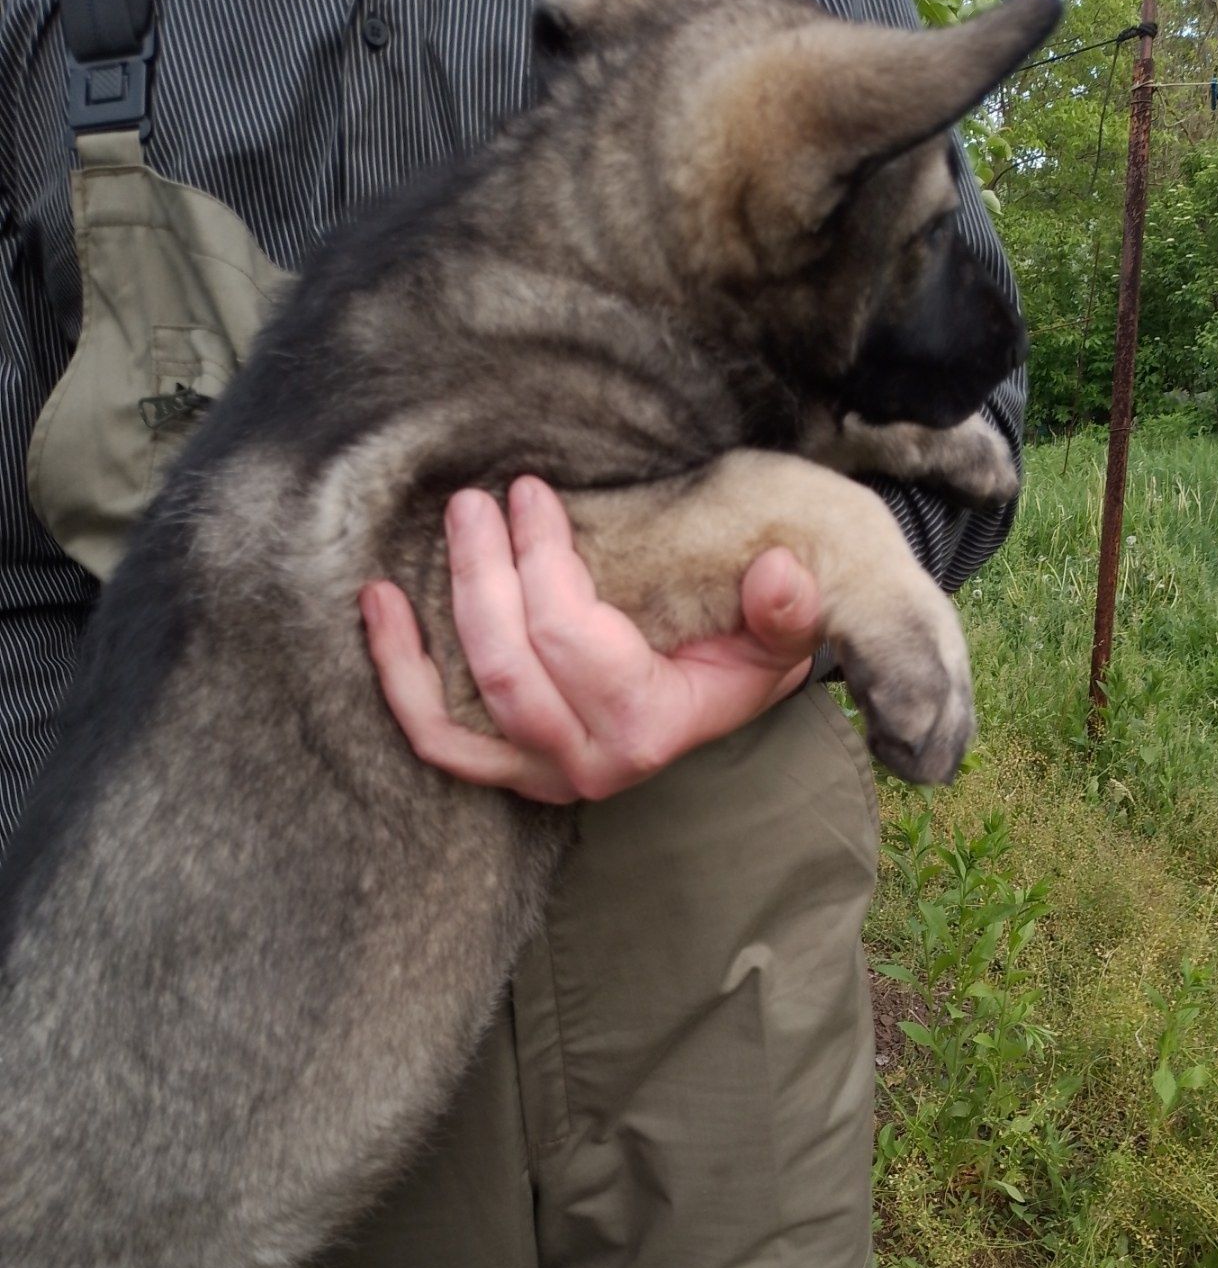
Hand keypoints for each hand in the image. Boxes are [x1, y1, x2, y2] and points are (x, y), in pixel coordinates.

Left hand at [360, 476, 821, 802]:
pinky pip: (436, 736)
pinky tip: (380, 605)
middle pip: (506, 666)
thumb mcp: (783, 637)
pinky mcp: (506, 769)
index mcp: (648, 728)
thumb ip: (788, 612)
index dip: (540, 562)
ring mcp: (539, 774)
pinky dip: (398, 676)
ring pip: (459, 704)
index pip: (570, 640)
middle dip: (482, 573)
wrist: (724, 703)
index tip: (531, 494)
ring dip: (436, 613)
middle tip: (476, 501)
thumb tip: (780, 572)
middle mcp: (587, 764)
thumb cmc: (745, 656)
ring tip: (439, 533)